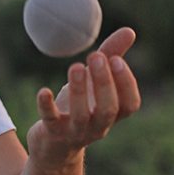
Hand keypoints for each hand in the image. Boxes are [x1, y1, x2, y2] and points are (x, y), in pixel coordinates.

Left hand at [27, 27, 140, 168]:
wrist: (54, 144)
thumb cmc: (81, 106)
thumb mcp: (96, 81)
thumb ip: (112, 56)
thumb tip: (130, 31)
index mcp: (113, 114)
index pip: (130, 104)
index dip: (126, 84)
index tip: (116, 59)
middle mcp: (98, 126)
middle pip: (108, 110)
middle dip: (104, 83)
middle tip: (95, 56)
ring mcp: (75, 131)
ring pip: (81, 116)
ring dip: (78, 91)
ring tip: (75, 66)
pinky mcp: (52, 132)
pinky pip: (50, 120)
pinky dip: (46, 106)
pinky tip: (44, 90)